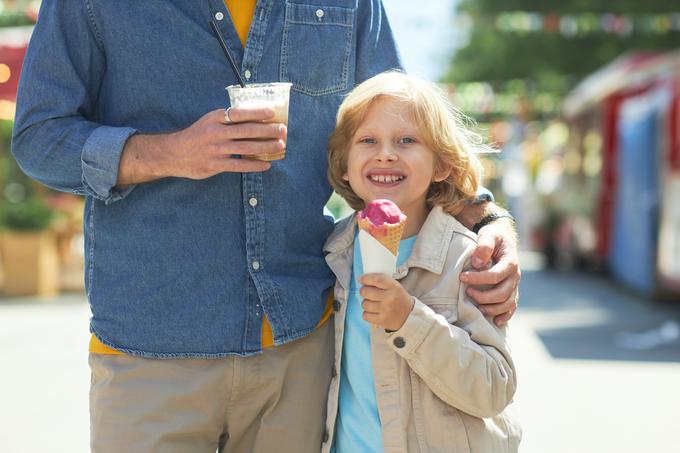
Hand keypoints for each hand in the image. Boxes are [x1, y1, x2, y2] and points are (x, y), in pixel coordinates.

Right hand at [117, 107, 285, 184]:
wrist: (174, 154)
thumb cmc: (197, 136)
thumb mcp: (209, 121)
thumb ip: (227, 119)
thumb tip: (254, 117)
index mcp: (214, 118)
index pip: (238, 113)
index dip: (256, 112)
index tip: (272, 113)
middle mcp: (216, 133)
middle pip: (246, 130)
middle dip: (267, 130)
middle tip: (283, 130)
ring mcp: (216, 150)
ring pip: (246, 147)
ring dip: (265, 147)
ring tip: (280, 145)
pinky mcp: (216, 165)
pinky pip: (240, 165)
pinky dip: (255, 165)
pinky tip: (266, 165)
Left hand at [358, 274, 414, 330]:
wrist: (409, 315)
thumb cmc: (398, 298)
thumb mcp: (394, 285)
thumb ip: (381, 280)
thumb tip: (363, 278)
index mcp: (394, 287)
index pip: (377, 279)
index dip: (366, 278)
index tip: (361, 279)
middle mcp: (390, 298)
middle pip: (366, 292)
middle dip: (364, 291)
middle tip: (366, 292)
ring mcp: (386, 310)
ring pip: (364, 304)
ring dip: (366, 303)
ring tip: (372, 303)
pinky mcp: (382, 320)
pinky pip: (365, 315)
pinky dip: (367, 313)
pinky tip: (373, 312)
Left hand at [460, 218, 519, 325]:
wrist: (503, 239)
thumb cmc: (493, 237)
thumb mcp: (488, 234)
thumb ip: (484, 245)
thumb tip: (477, 263)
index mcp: (511, 262)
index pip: (495, 275)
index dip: (478, 279)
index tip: (462, 277)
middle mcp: (515, 276)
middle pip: (502, 293)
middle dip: (483, 296)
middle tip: (467, 292)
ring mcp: (514, 285)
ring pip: (507, 303)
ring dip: (491, 308)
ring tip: (476, 306)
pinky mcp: (512, 291)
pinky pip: (512, 307)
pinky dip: (505, 316)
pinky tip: (495, 321)